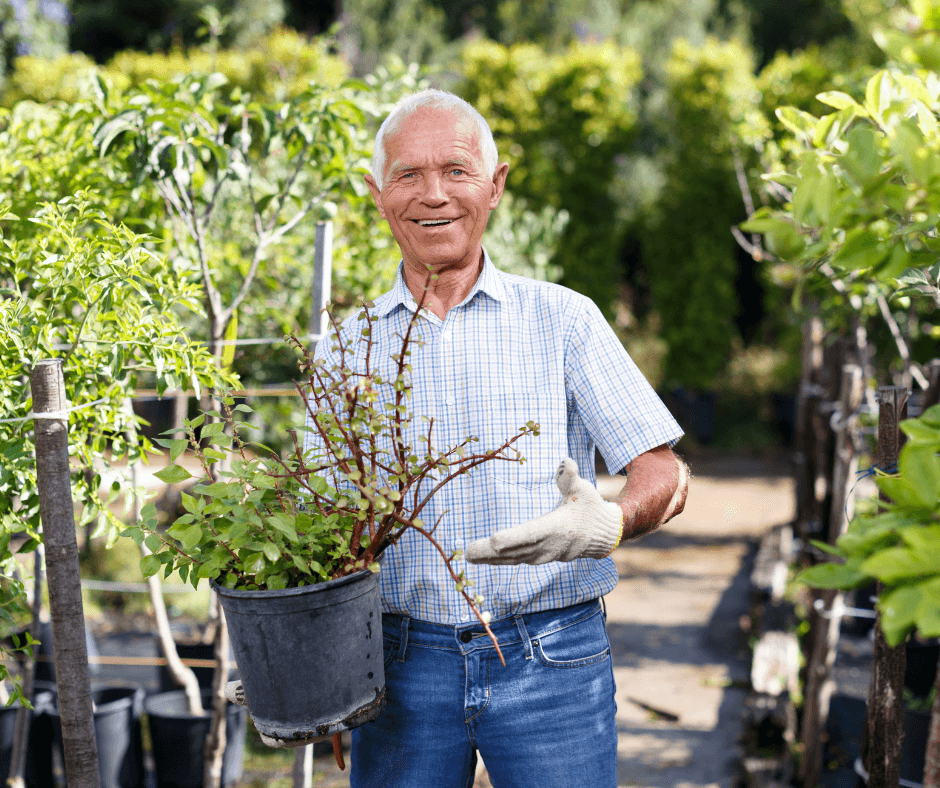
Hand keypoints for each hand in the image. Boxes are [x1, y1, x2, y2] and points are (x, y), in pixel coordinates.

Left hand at [465, 458, 623, 564]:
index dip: (512, 538)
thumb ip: (571, 477)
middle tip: (468, 552)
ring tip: (469, 555)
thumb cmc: (590, 507)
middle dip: (491, 552)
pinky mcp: (540, 558)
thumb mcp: (584, 489)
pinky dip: (499, 561)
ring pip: (513, 559)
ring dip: (491, 559)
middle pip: (516, 551)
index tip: (493, 540)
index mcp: (557, 528)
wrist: (603, 534)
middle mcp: (549, 546)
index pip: (530, 534)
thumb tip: (566, 461)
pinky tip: (483, 558)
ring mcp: (544, 555)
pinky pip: (516, 560)